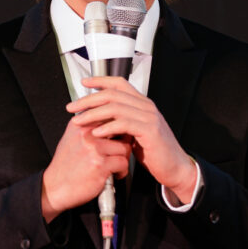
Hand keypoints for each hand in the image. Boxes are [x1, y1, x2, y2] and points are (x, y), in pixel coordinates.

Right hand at [41, 117, 130, 222]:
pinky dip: (122, 171)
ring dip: (123, 159)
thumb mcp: (71, 140)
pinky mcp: (100, 164)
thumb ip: (87, 130)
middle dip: (122, 143)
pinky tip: (114, 175)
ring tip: (115, 166)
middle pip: (119, 131)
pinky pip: (123, 163)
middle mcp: (86, 134)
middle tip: (118, 153)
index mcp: (79, 125)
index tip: (119, 136)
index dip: (118, 128)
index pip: (108, 116)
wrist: (54, 188)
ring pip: (124, 148)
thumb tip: (108, 125)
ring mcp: (93, 149)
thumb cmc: (64, 167)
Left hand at [67, 76, 197, 201]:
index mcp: (142, 104)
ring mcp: (149, 117)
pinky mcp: (150, 131)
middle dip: (89, 100)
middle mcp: (146, 106)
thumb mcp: (134, 133)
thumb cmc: (154, 152)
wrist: (174, 167)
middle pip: (113, 94)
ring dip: (93, 114)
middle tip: (73, 108)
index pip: (120, 84)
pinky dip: (108, 127)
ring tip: (80, 121)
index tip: (85, 82)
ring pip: (115, 107)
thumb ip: (120, 122)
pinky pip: (124, 123)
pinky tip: (97, 132)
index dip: (101, 81)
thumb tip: (98, 118)